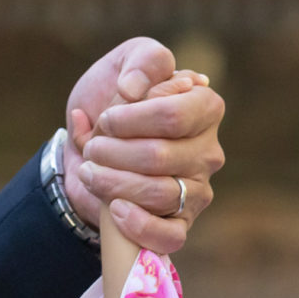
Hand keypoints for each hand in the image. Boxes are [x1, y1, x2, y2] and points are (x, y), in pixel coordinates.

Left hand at [63, 37, 225, 253]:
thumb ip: (141, 61)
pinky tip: (116, 210)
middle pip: (160, 156)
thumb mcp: (123, 65)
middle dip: (113, 151)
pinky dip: (139, 225)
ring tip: (91, 171)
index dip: (132, 118)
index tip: (107, 118)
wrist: (89, 149)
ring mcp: (198, 190)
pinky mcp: (181, 223)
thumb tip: (134, 89)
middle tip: (93, 147)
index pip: (175, 116)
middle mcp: (208, 151)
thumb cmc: (113, 103)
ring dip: (113, 182)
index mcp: (204, 108)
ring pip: (159, 193)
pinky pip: (170, 237)